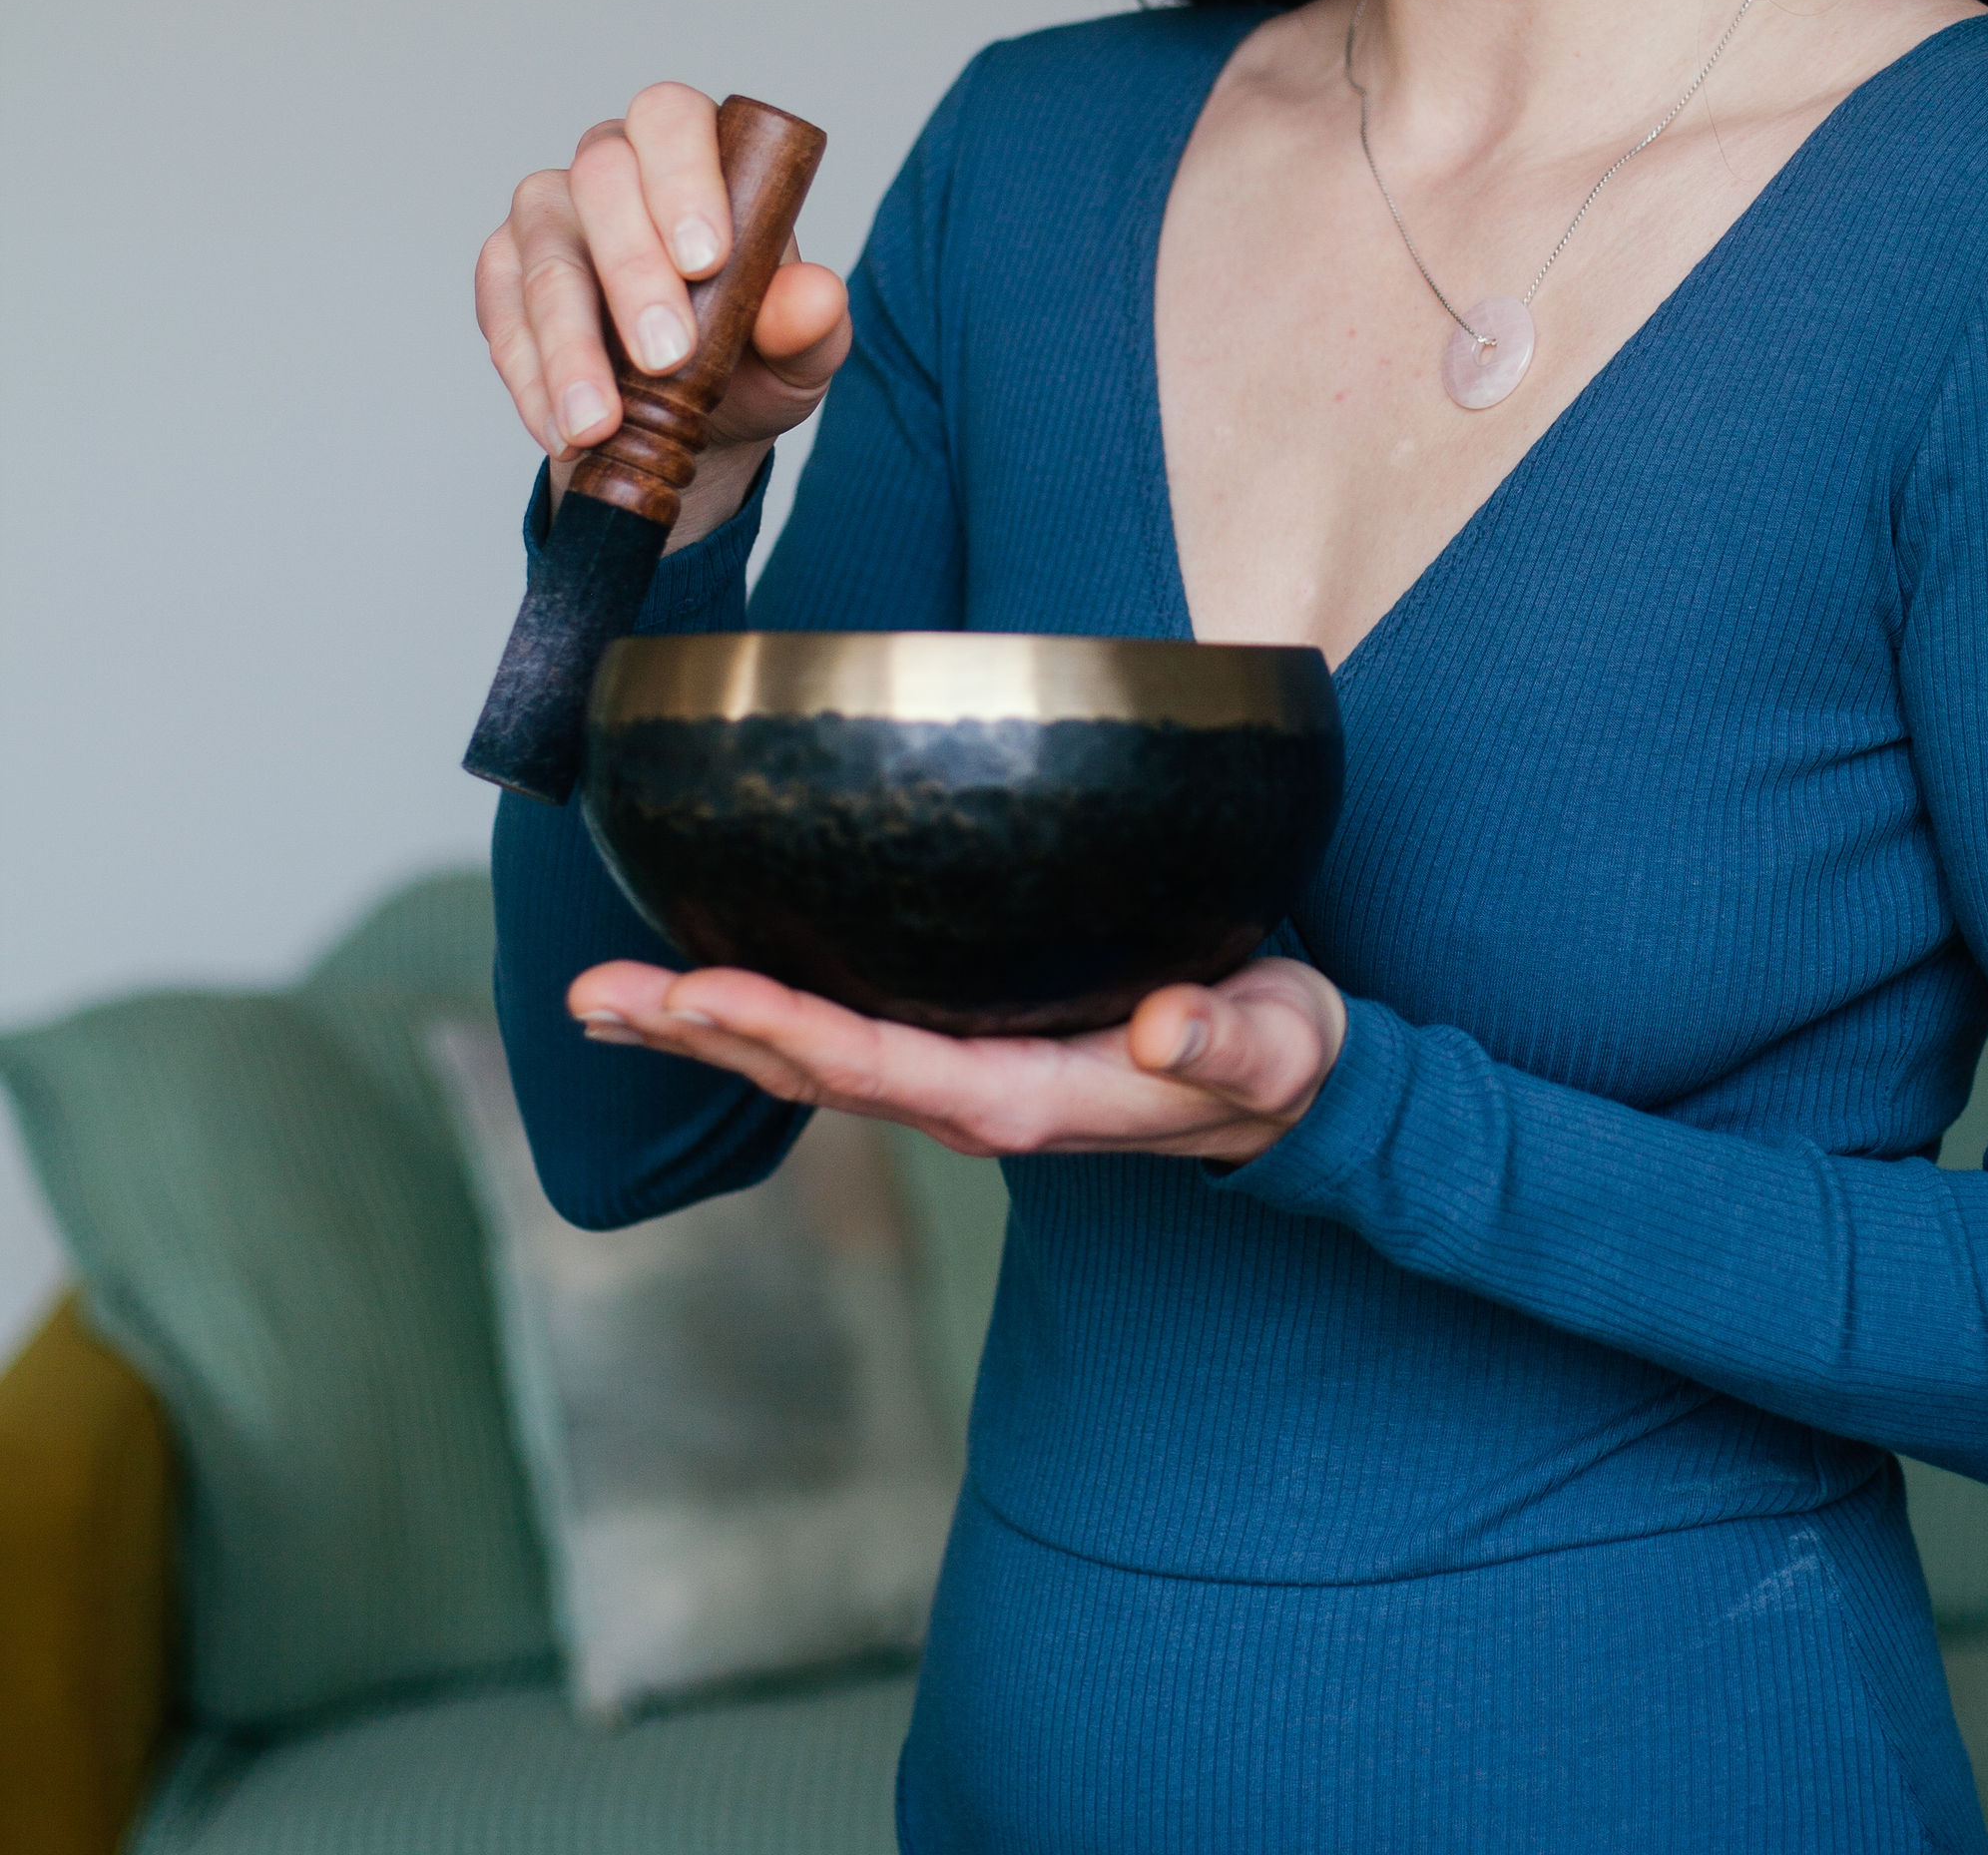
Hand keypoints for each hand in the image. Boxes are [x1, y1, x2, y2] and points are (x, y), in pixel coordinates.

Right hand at [476, 81, 850, 542]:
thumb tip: (818, 296)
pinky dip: (533, 380)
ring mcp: (549, 217)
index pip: (673, 119)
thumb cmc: (751, 356)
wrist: (694, 422)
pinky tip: (562, 429)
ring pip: (545, 258)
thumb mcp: (797, 351)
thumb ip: (810, 322)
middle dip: (633, 272)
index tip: (708, 261)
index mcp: (695, 151)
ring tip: (599, 423)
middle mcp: (612, 165)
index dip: (683, 178)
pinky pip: (504, 317)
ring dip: (570, 347)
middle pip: (602, 178)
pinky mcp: (503, 275)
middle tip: (666, 359)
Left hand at [566, 953, 1348, 1164]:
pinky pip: (836, 1042)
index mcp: (1028, 1099)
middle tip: (591, 993)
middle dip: (698, 1033)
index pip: (881, 1065)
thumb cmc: (1282, 1060)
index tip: (696, 990)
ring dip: (699, 1033)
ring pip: (805, 1063)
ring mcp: (959, 1083)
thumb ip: (1230, 1039)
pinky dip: (753, 1021)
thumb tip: (1168, 1028)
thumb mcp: (1280, 1045)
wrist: (1293, 1094)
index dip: (784, 1028)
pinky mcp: (962, 1054)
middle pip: (809, 1072)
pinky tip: (697, 996)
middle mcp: (973, 1101)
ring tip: (596, 1001)